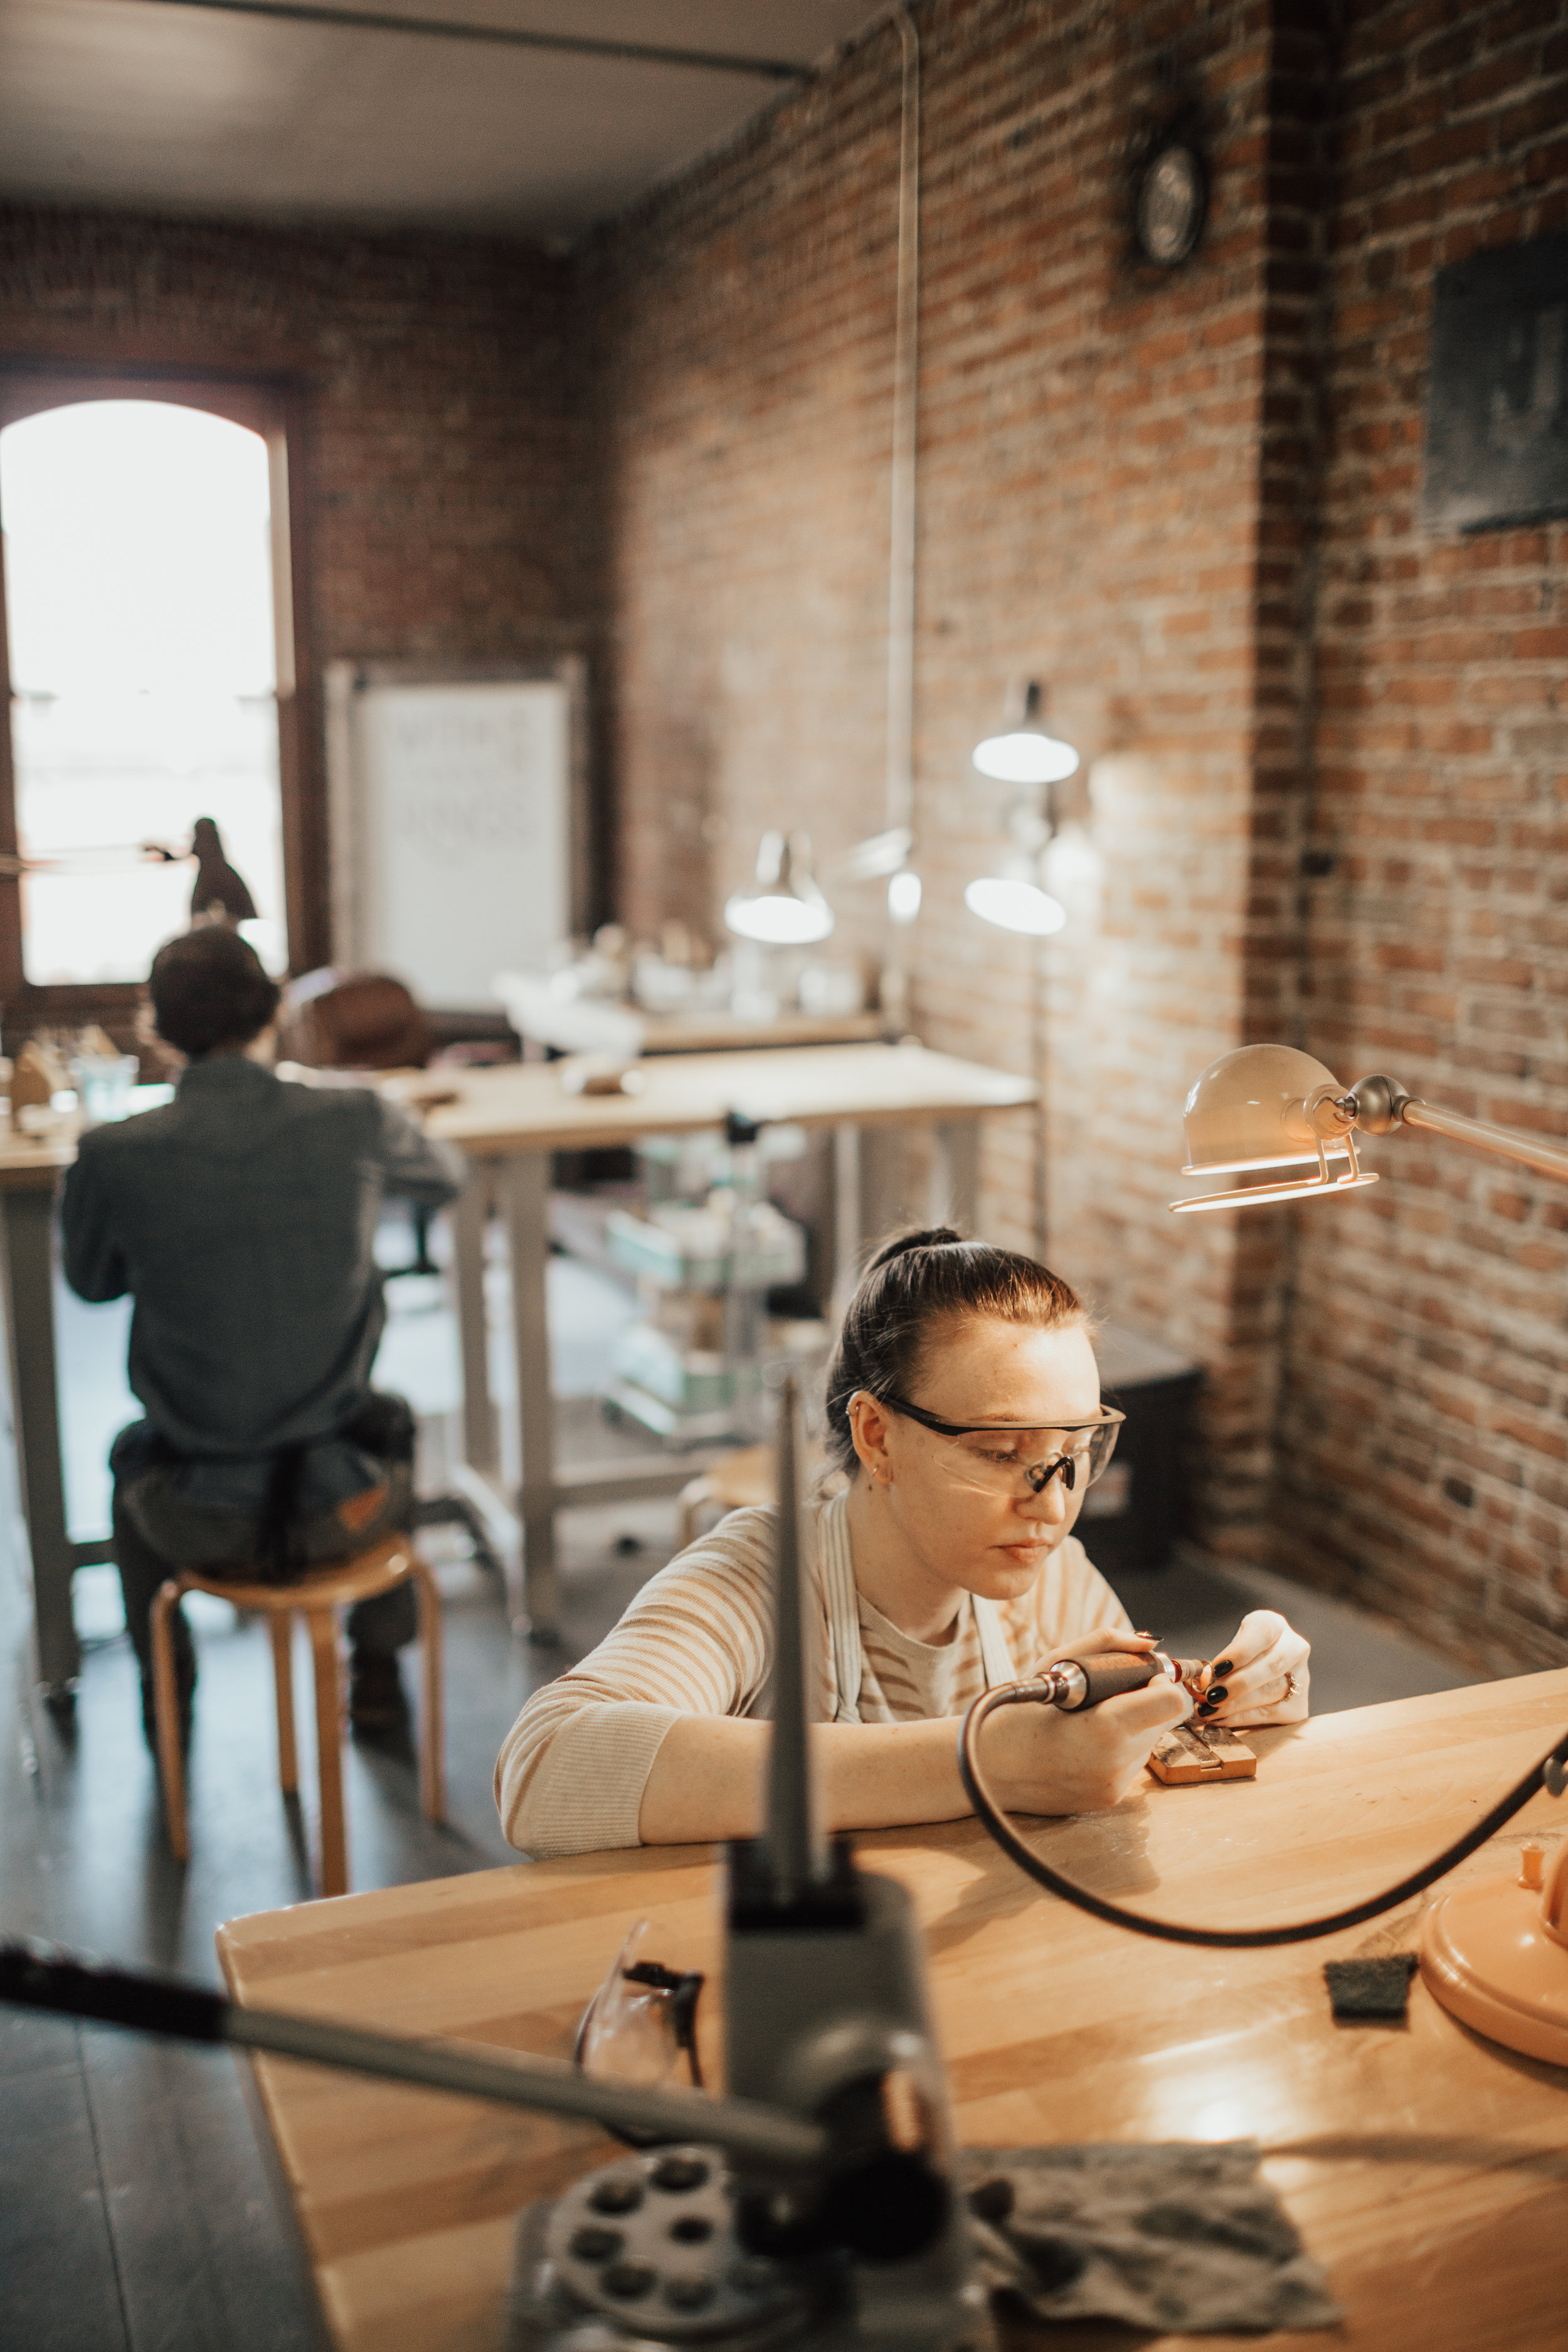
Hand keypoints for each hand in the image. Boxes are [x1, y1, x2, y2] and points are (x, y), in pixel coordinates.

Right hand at [987, 1633, 1191, 1814]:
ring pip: (1150, 1740)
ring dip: (1133, 1724)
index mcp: (1105, 1727)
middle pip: (1165, 1719)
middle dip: (1146, 1701)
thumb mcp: (1056, 1663)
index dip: (1162, 1682)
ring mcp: (1115, 1785)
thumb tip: (1148, 1642)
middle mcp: (1117, 1762)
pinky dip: (1119, 1747)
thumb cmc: (1018, 1711)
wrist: (988, 1767)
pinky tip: (1085, 1743)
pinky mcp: (1110, 1799)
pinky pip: (1132, 1762)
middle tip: (1111, 1693)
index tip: (1141, 1676)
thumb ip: (1105, 1644)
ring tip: (1090, 1719)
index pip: (1172, 1701)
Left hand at [1197, 1609, 1308, 1726]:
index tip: (1217, 1667)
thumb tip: (1200, 1684)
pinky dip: (1241, 1717)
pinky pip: (1269, 1713)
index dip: (1240, 1651)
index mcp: (1275, 1625)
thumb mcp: (1231, 1648)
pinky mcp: (1298, 1705)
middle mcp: (1295, 1648)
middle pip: (1271, 1666)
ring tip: (1209, 1710)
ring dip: (1236, 1704)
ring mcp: (1301, 1678)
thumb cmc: (1241, 1655)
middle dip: (1238, 1683)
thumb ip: (1219, 1663)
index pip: (1262, 1633)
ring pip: (1270, 1692)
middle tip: (1212, 1695)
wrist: (1261, 1670)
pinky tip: (1221, 1719)